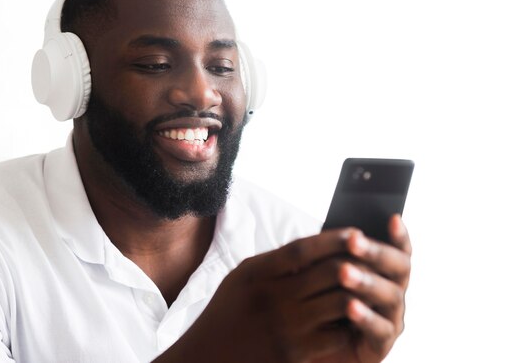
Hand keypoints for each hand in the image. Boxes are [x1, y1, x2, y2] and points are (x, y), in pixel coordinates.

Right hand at [155, 228, 370, 362]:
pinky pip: (335, 333)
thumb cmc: (227, 313)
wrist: (206, 357)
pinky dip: (349, 324)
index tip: (356, 231)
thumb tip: (315, 246)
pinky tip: (355, 316)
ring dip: (358, 293)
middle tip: (374, 256)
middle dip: (356, 262)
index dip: (333, 238)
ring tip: (370, 285)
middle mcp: (272, 297)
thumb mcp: (241, 278)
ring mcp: (285, 326)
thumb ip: (274, 262)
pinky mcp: (295, 353)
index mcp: (257, 273)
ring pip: (339, 302)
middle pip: (327, 272)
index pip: (303, 249)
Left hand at [313, 214, 411, 362]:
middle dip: (375, 252)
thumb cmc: (317, 299)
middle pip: (398, 268)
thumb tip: (338, 229)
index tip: (393, 218)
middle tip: (353, 240)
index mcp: (383, 271)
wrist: (307, 340)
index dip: (399, 235)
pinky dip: (366, 316)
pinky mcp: (381, 345)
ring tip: (344, 271)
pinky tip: (350, 306)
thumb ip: (333, 253)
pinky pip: (379, 330)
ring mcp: (391, 318)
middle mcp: (393, 291)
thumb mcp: (322, 271)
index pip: (398, 249)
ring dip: (367, 281)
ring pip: (391, 296)